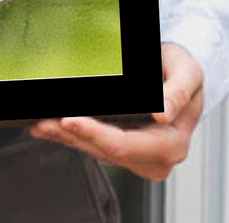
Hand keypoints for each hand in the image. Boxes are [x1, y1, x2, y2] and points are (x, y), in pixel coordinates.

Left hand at [29, 43, 203, 180]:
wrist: (177, 74)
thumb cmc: (180, 71)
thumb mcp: (187, 73)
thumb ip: (178, 92)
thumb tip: (162, 114)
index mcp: (171, 143)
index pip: (125, 145)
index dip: (95, 134)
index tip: (70, 120)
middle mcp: (154, 156)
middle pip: (105, 152)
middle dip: (73, 137)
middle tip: (44, 122)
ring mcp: (136, 155)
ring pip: (95, 151)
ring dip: (66, 138)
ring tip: (42, 124)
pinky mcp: (121, 149)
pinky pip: (93, 145)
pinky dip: (70, 137)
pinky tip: (49, 128)